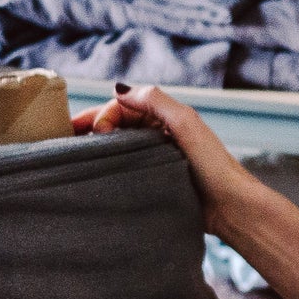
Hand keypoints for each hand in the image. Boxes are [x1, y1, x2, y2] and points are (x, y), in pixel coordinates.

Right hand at [73, 83, 252, 233]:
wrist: (231, 208)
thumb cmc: (213, 166)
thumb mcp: (186, 124)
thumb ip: (155, 101)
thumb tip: (119, 89)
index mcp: (166, 118)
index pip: (123, 107)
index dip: (103, 114)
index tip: (90, 131)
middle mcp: (159, 135)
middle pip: (117, 125)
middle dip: (92, 128)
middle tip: (68, 140)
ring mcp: (156, 159)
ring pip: (118, 147)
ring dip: (97, 149)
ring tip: (74, 158)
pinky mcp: (154, 181)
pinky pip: (124, 169)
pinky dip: (107, 168)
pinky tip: (94, 176)